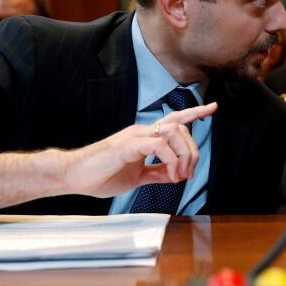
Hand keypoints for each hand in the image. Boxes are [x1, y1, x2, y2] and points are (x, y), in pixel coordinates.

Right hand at [64, 102, 217, 197]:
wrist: (72, 176)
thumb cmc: (100, 175)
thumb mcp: (137, 177)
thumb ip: (157, 174)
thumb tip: (176, 175)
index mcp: (145, 136)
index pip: (175, 119)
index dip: (195, 112)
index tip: (213, 107)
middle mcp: (142, 131)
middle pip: (181, 128)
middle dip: (193, 150)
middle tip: (187, 174)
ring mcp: (135, 136)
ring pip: (174, 133)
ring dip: (184, 155)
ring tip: (178, 176)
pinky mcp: (128, 145)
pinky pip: (159, 145)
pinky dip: (171, 160)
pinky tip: (170, 174)